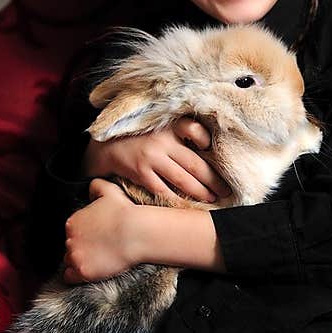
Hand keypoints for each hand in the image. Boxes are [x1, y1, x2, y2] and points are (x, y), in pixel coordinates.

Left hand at [62, 179, 139, 282]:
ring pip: (70, 262)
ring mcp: (75, 256)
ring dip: (80, 261)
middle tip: (99, 249)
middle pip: (70, 247)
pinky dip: (77, 276)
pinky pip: (71, 277)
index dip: (84, 235)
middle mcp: (69, 239)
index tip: (96, 237)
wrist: (136, 232)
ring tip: (95, 261)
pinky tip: (88, 272)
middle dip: (82, 248)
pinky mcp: (83, 271)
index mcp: (72, 222)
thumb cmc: (125, 212)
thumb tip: (91, 188)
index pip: (72, 232)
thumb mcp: (109, 190)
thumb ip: (96, 186)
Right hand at [83, 116, 230, 204]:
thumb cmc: (138, 136)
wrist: (105, 146)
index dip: (207, 141)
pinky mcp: (141, 173)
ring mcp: (151, 158)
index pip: (195, 130)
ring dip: (201, 192)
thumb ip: (179, 133)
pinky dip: (178, 200)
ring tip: (212, 199)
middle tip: (226, 191)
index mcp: (168, 126)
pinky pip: (164, 191)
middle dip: (213, 180)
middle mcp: (162, 141)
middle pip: (195, 163)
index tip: (215, 154)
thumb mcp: (158, 126)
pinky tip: (187, 206)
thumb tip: (207, 149)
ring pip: (183, 180)